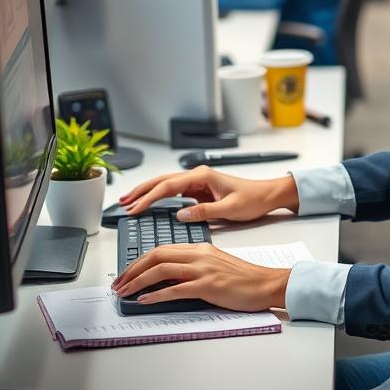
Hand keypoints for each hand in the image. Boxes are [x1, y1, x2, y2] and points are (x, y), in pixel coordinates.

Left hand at [111, 243, 289, 311]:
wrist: (265, 283)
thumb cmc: (243, 278)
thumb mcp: (215, 265)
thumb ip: (192, 267)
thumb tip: (168, 280)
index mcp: (200, 248)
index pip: (162, 249)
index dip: (139, 261)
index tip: (127, 273)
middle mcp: (199, 255)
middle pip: (157, 255)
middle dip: (132, 269)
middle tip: (118, 283)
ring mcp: (203, 269)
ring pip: (162, 269)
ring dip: (138, 281)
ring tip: (124, 292)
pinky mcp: (208, 286)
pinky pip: (175, 289)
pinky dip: (156, 295)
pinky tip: (145, 300)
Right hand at [118, 166, 298, 223]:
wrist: (267, 195)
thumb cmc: (252, 199)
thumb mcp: (230, 209)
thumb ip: (205, 211)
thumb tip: (181, 214)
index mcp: (203, 176)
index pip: (168, 186)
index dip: (148, 198)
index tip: (133, 208)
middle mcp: (198, 176)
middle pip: (162, 181)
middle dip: (141, 191)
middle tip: (122, 203)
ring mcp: (198, 182)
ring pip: (166, 185)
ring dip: (147, 193)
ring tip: (129, 202)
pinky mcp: (199, 190)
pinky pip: (174, 192)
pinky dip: (159, 197)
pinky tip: (149, 203)